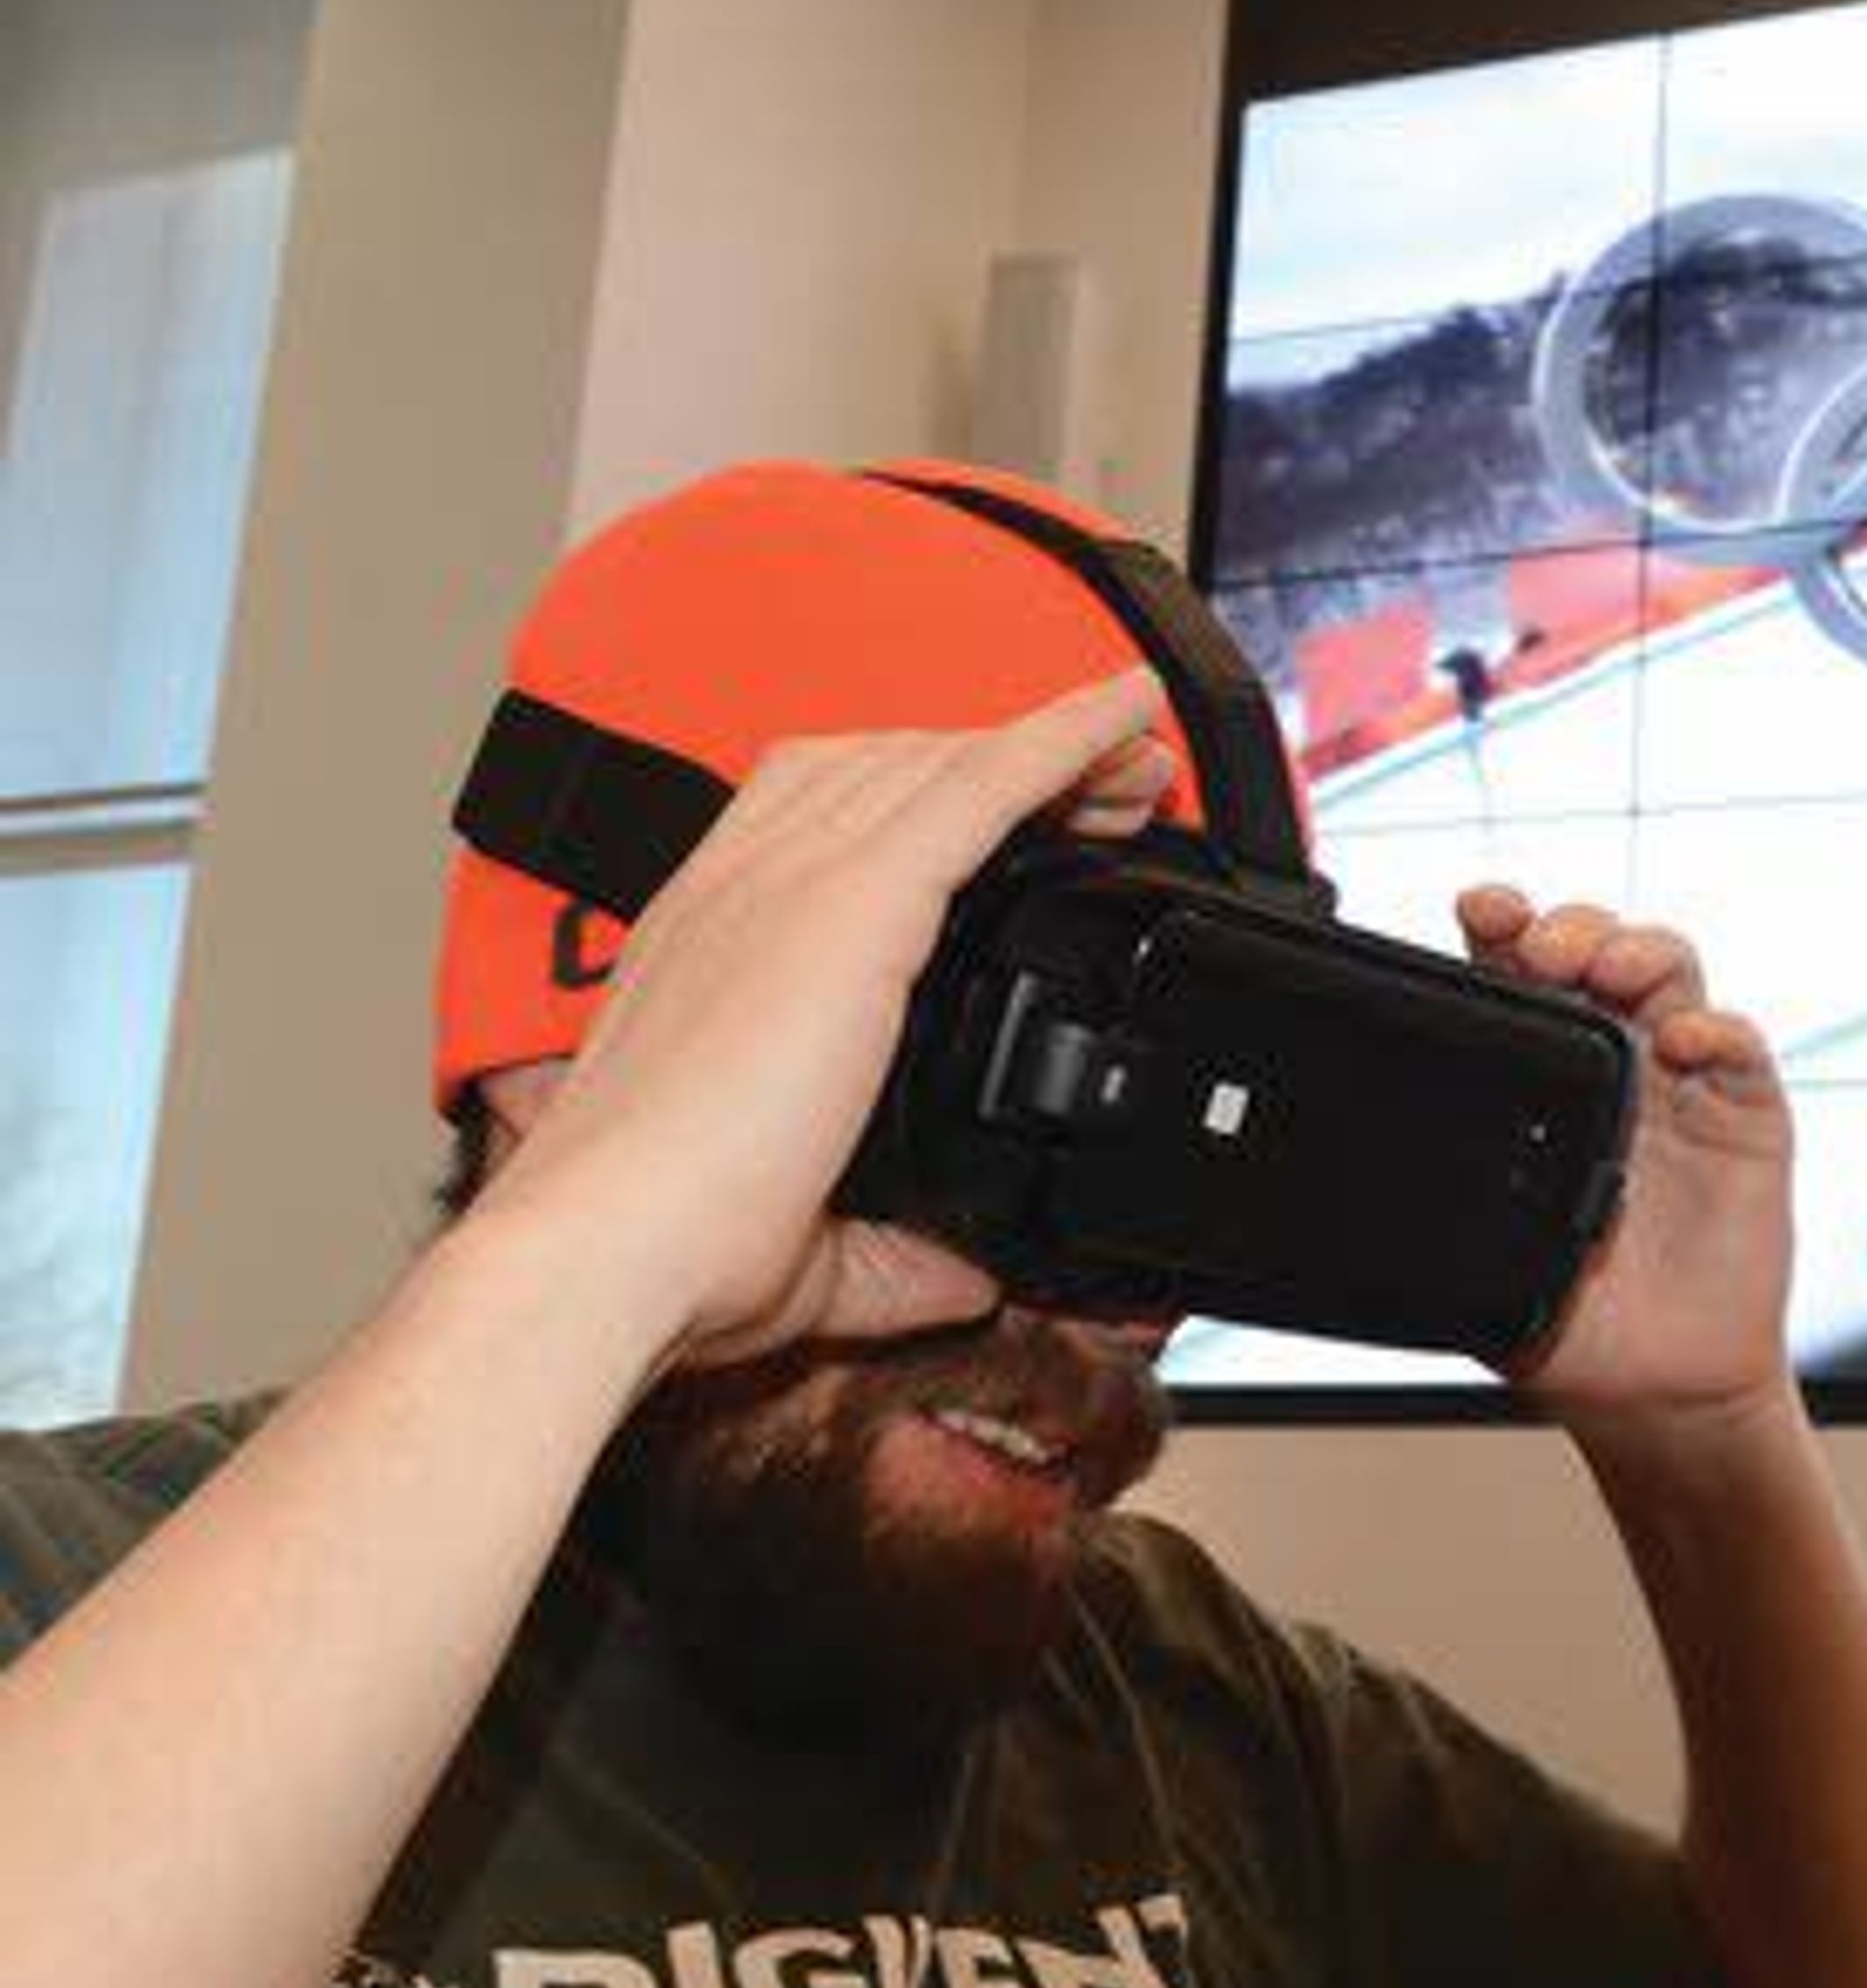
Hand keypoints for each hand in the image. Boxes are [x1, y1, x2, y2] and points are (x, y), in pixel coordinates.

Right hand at [471, 672, 1179, 1376]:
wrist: (608, 1254)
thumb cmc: (667, 1252)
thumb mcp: (809, 1247)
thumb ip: (895, 1251)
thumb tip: (965, 1276)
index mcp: (717, 946)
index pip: (823, 816)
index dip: (926, 794)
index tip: (1015, 818)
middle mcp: (744, 890)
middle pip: (896, 769)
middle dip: (1008, 763)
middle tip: (1110, 786)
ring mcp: (791, 884)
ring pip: (943, 764)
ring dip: (1053, 749)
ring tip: (1138, 757)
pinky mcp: (851, 904)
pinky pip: (982, 784)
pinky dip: (1062, 735)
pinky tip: (1124, 711)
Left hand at [1454, 889, 1796, 1435]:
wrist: (1658, 1389)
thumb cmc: (1574, 1319)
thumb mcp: (1483, 1262)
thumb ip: (1444, 1211)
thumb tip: (1364, 1179)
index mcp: (1543, 1081)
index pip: (1519, 975)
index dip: (1502, 929)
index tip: (1479, 909)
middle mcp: (1616, 1062)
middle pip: (1596, 947)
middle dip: (1568, 925)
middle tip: (1539, 945)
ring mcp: (1684, 1081)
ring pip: (1669, 969)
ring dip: (1638, 947)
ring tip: (1606, 967)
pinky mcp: (1748, 1115)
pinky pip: (1739, 1047)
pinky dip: (1714, 1028)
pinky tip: (1682, 1042)